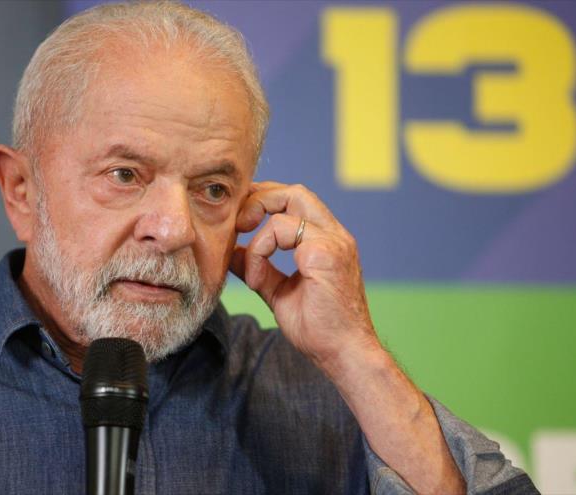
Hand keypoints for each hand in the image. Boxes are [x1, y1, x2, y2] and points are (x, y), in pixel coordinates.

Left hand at [229, 181, 380, 370]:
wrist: (343, 355)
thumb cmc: (319, 329)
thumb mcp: (279, 292)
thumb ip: (260, 268)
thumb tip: (232, 253)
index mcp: (328, 241)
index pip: (296, 200)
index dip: (266, 201)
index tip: (241, 222)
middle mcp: (335, 235)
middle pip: (295, 191)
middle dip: (260, 199)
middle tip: (237, 224)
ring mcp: (334, 242)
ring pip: (289, 203)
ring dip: (258, 229)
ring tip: (249, 262)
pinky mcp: (325, 254)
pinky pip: (282, 230)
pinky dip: (261, 250)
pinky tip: (259, 280)